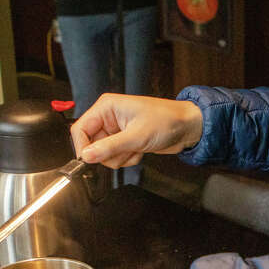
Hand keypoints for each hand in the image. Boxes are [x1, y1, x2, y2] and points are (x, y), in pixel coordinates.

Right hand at [71, 94, 202, 169]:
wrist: (187, 127)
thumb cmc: (167, 121)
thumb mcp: (136, 136)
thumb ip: (109, 147)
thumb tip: (87, 156)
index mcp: (106, 107)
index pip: (80, 129)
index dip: (82, 147)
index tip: (90, 160)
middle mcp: (108, 118)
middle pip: (91, 145)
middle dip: (108, 154)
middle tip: (126, 150)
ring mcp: (116, 131)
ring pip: (104, 154)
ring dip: (120, 157)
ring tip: (137, 148)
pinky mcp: (124, 141)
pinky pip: (116, 157)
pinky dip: (128, 158)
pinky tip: (140, 150)